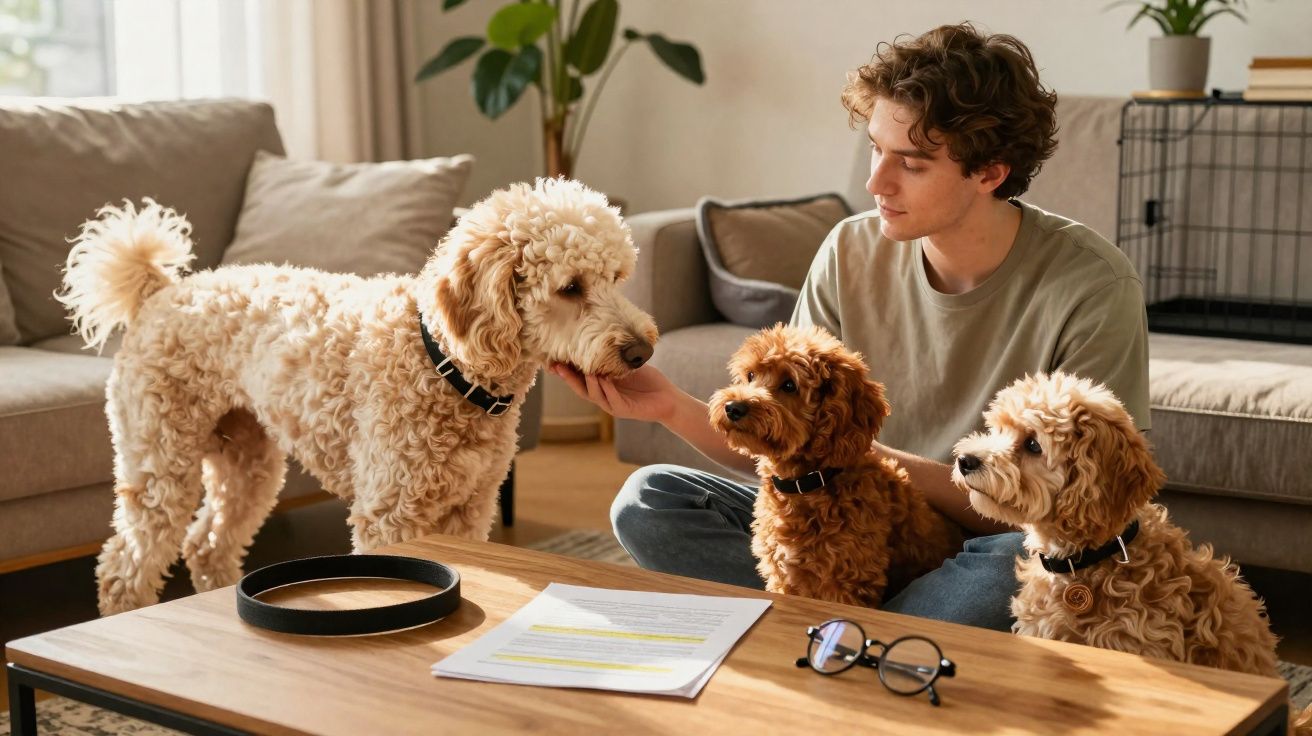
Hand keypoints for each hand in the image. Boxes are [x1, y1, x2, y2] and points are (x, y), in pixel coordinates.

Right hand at [549, 362, 677, 423]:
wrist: (668, 398)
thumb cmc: (648, 381)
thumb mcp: (627, 366)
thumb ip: (613, 358)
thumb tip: (600, 337)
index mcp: (602, 387)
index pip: (580, 379)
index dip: (566, 371)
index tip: (554, 360)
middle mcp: (604, 397)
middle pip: (581, 388)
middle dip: (569, 378)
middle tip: (558, 367)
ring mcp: (613, 405)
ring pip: (594, 395)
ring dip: (588, 382)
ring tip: (584, 370)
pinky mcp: (625, 410)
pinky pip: (612, 399)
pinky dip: (607, 389)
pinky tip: (603, 379)